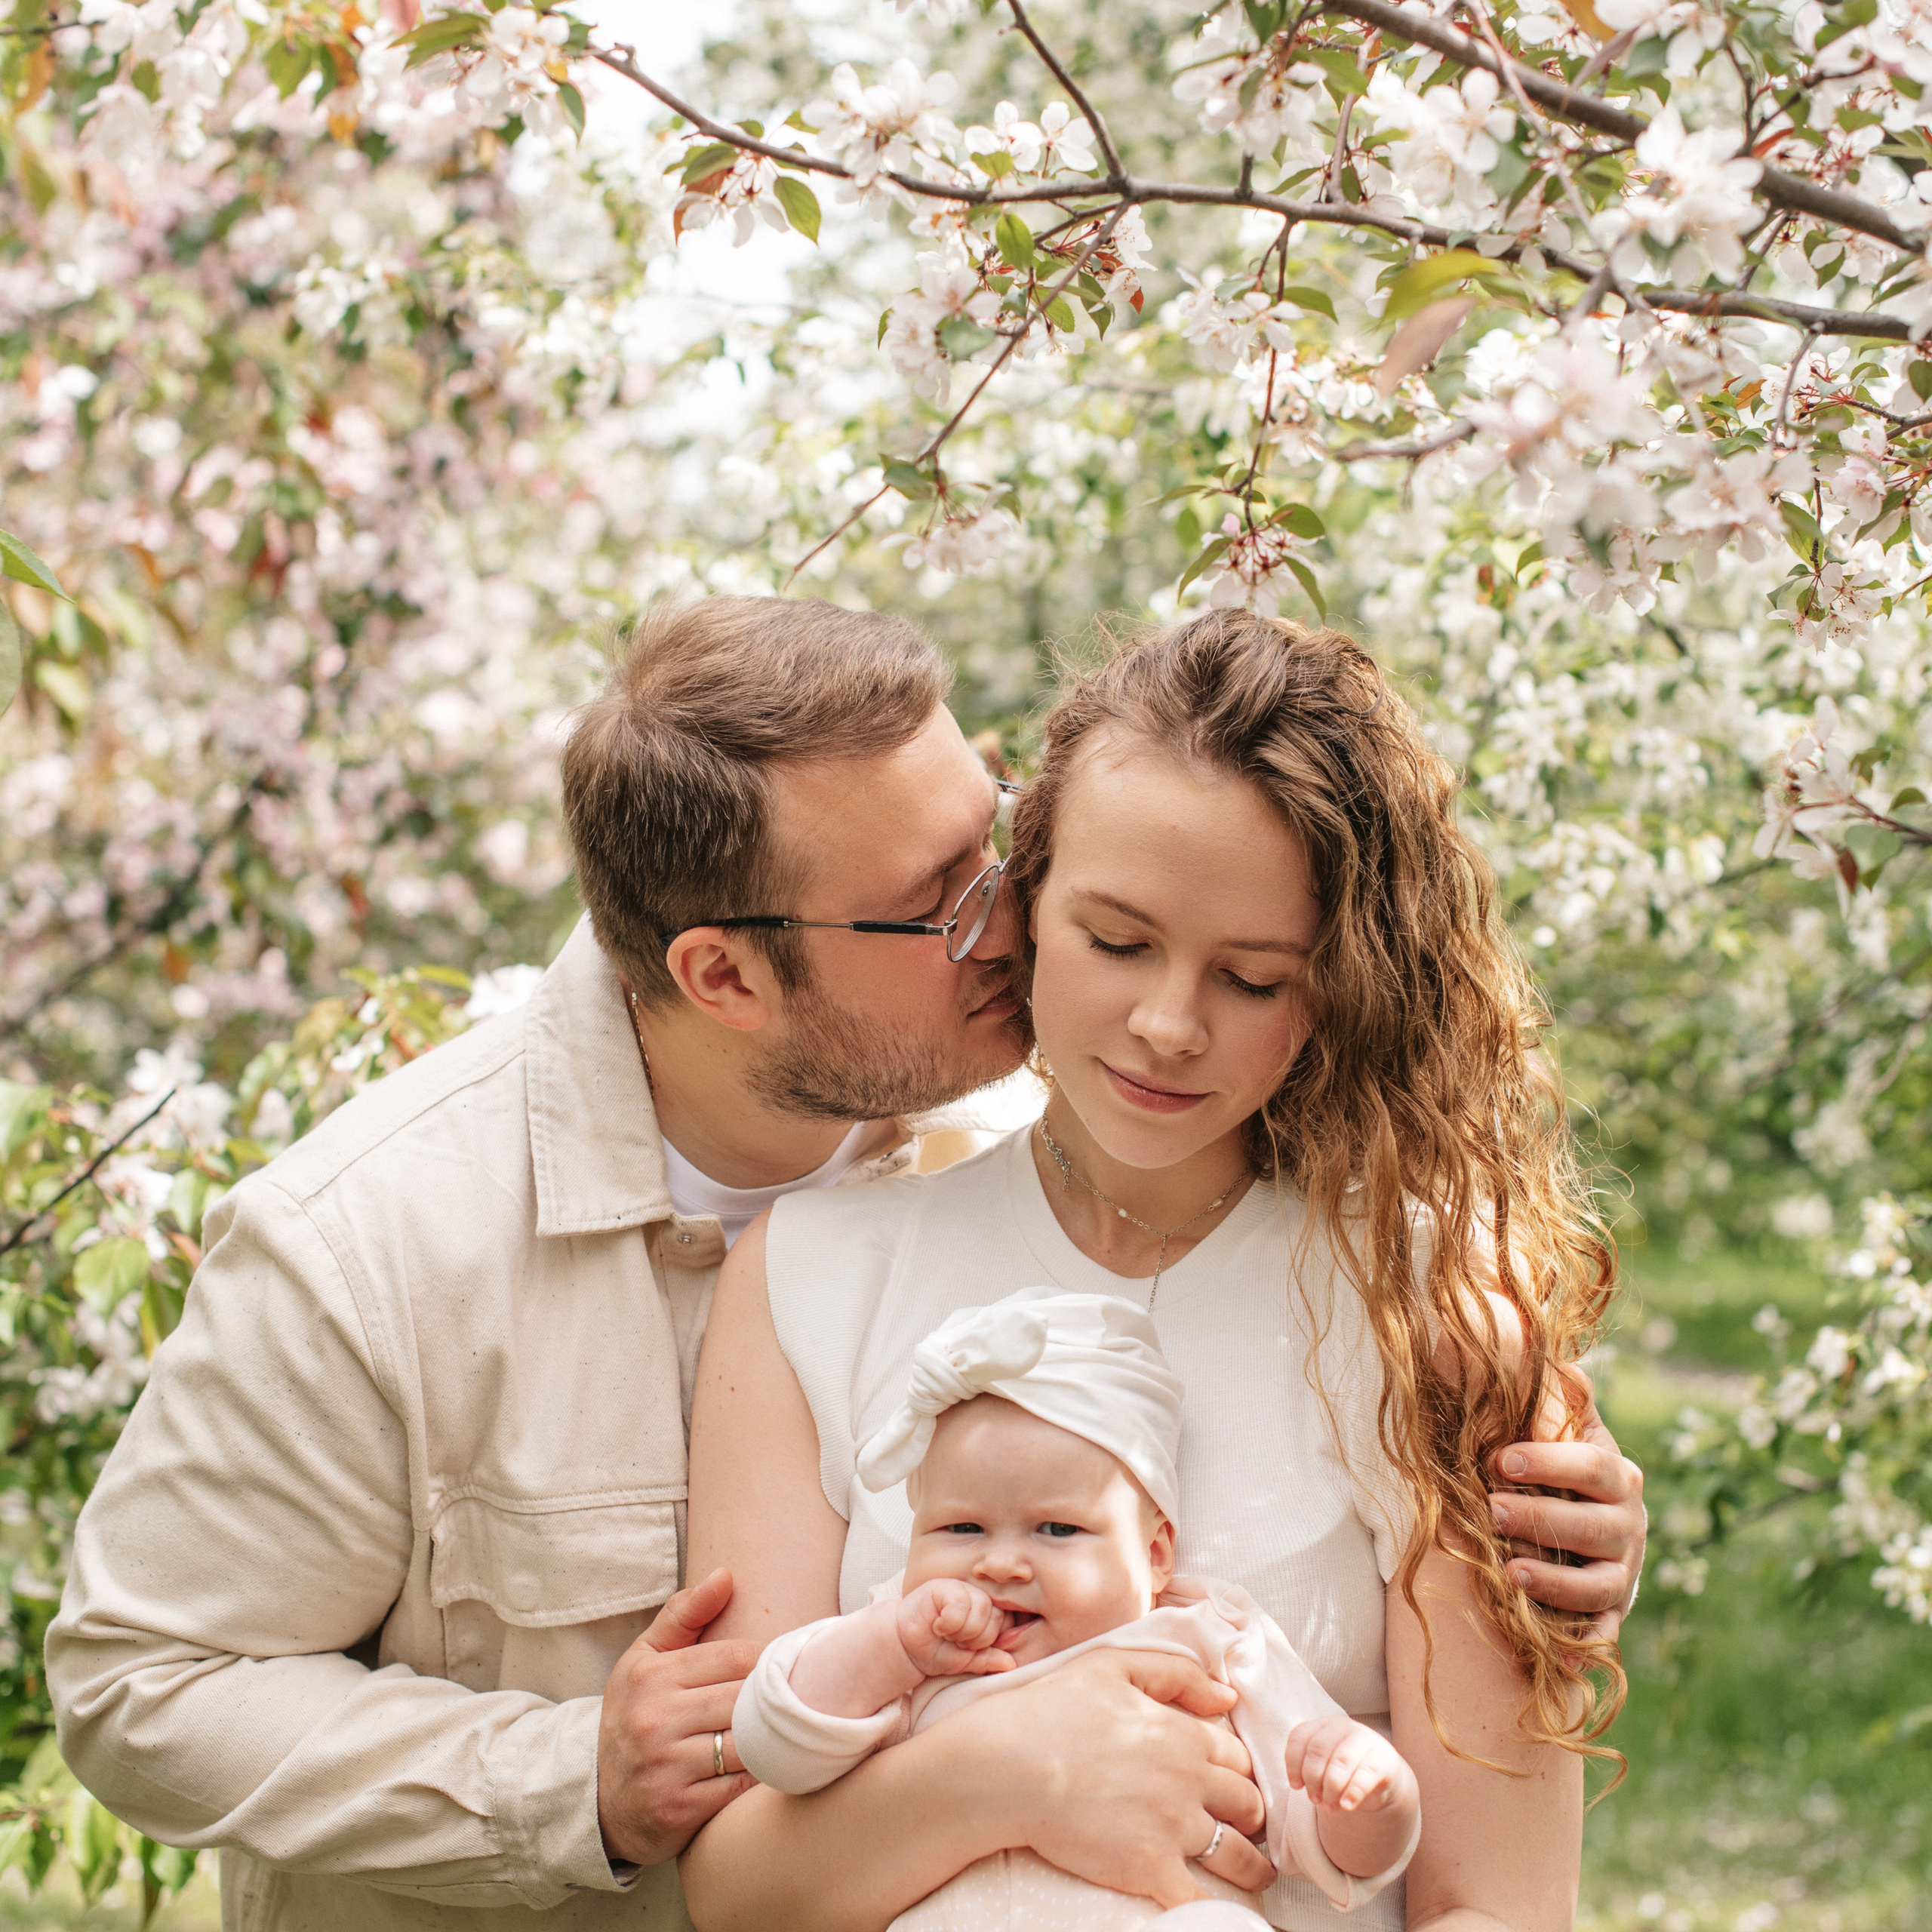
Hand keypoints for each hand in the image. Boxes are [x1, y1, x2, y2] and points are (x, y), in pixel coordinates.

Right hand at [596, 1567, 759, 1866]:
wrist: (598, 1798)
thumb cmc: (633, 1716)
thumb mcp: (644, 1659)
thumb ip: (684, 1614)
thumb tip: (726, 1574)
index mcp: (651, 1675)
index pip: (736, 1656)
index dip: (767, 1662)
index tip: (780, 1670)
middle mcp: (655, 1719)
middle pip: (745, 1699)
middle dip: (773, 1701)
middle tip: (795, 1701)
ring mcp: (665, 1767)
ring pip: (746, 1743)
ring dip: (771, 1740)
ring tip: (785, 1733)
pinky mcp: (679, 1809)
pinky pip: (739, 1787)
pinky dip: (759, 1778)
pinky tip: (767, 1768)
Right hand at [896, 1579, 1013, 1677]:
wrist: (906, 1648)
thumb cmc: (936, 1651)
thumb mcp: (966, 1661)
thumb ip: (988, 1660)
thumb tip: (1011, 1665)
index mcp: (987, 1615)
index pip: (1007, 1625)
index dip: (990, 1643)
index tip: (969, 1650)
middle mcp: (978, 1598)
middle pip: (997, 1618)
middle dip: (976, 1640)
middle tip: (955, 1642)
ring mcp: (962, 1589)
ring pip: (982, 1609)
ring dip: (963, 1631)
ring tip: (946, 1633)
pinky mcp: (945, 1586)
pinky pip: (961, 1603)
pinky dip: (950, 1622)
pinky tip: (937, 1625)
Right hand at [951, 1647, 1273, 1908]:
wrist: (1007, 1767)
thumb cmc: (1052, 1710)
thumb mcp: (1113, 1665)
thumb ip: (1176, 1673)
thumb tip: (1226, 1698)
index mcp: (1182, 1733)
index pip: (1238, 1757)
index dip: (1237, 1769)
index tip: (1233, 1783)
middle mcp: (1189, 1781)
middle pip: (1247, 1805)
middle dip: (1251, 1816)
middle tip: (1246, 1827)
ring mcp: (1172, 1828)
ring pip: (1239, 1857)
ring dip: (1253, 1868)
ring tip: (1255, 1875)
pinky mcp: (1149, 1870)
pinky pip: (1200, 1899)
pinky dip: (1215, 1907)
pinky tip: (1219, 1908)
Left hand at [1282, 1714, 1412, 1814]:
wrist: (1384, 1777)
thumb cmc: (1345, 1771)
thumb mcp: (1325, 1766)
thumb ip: (1309, 1769)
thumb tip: (1299, 1784)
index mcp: (1324, 1725)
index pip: (1299, 1737)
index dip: (1293, 1764)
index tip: (1296, 1786)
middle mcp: (1344, 1727)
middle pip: (1318, 1750)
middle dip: (1312, 1779)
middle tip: (1315, 1800)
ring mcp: (1366, 1740)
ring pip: (1340, 1761)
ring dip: (1330, 1789)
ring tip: (1329, 1807)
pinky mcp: (1383, 1760)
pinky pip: (1365, 1775)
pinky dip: (1352, 1792)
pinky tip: (1346, 1806)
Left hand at [1491, 1368, 1645, 1637]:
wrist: (1581, 1521)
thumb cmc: (1554, 1464)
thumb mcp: (1559, 1425)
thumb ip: (1554, 1395)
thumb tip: (1553, 1358)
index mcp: (1616, 1473)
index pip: (1593, 1463)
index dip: (1550, 1462)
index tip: (1501, 1460)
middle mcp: (1629, 1524)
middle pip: (1596, 1524)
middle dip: (1543, 1518)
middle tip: (1493, 1511)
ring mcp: (1622, 1572)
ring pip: (1600, 1583)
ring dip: (1556, 1580)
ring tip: (1509, 1572)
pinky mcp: (1611, 1613)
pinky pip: (1602, 1636)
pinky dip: (1583, 1651)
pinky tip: (1558, 1662)